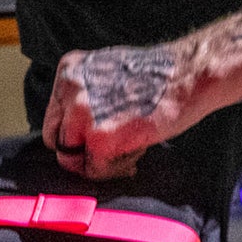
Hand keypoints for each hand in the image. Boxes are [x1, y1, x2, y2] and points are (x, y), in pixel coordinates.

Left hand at [41, 41, 187, 178]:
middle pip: (57, 141)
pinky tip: (136, 150)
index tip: (91, 142)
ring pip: (74, 159)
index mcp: (69, 71)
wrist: (187, 75)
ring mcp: (82, 114)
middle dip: (82, 152)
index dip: (73, 136)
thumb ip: (85, 96)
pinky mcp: (100, 138)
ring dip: (100, 161)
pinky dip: (115, 168)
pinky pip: (95, 169)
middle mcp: (70, 90)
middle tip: (109, 152)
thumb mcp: (107, 74)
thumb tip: (75, 128)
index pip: (53, 119)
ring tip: (128, 147)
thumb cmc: (157, 76)